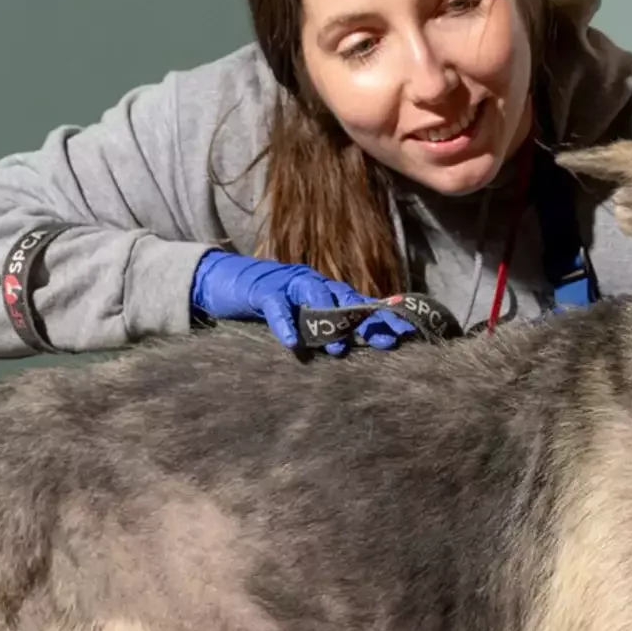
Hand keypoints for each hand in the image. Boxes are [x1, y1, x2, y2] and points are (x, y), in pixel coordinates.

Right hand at [190, 249, 416, 353]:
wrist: (225, 281)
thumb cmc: (267, 302)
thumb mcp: (299, 316)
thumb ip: (322, 327)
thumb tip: (348, 349)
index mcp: (325, 291)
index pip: (360, 303)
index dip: (382, 318)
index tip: (406, 335)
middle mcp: (313, 283)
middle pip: (346, 301)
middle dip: (368, 322)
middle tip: (385, 343)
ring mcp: (289, 284)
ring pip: (316, 300)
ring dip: (329, 325)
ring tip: (339, 349)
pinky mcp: (263, 291)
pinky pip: (277, 308)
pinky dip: (285, 325)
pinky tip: (293, 344)